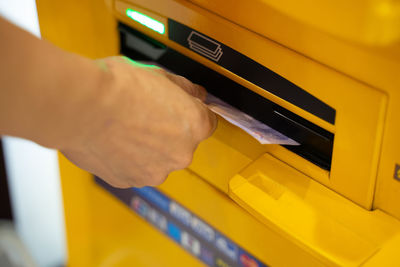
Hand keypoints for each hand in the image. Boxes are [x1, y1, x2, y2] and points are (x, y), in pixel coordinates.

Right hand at [62, 57, 216, 187]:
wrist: (80, 106)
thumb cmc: (117, 87)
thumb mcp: (160, 75)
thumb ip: (186, 89)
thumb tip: (196, 94)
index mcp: (195, 126)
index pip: (208, 123)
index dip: (192, 114)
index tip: (182, 111)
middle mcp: (181, 154)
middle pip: (183, 144)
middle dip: (169, 132)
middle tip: (146, 115)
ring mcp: (155, 171)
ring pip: (159, 160)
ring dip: (149, 149)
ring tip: (126, 128)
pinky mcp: (129, 180)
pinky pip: (135, 169)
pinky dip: (128, 159)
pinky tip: (115, 141)